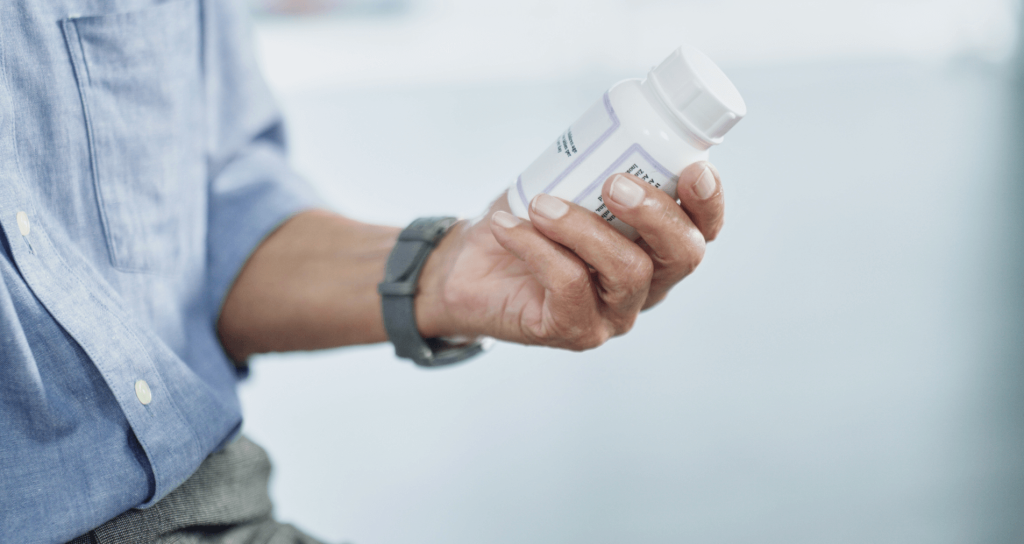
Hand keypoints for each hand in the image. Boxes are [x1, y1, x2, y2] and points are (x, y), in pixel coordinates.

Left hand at [415, 161, 724, 349]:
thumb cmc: (526, 219)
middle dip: (657, 214)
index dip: (710, 203)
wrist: (466, 267)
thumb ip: (595, 159)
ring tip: (541, 204)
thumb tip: (611, 122)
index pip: (703, 231)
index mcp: (656, 249)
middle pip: (683, 256)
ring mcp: (614, 315)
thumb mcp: (565, 182)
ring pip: (628, 272)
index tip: (693, 168)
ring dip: (584, 228)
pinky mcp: (574, 332)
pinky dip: (536, 247)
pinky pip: (569, 286)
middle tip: (616, 183)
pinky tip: (508, 227)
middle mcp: (647, 287)